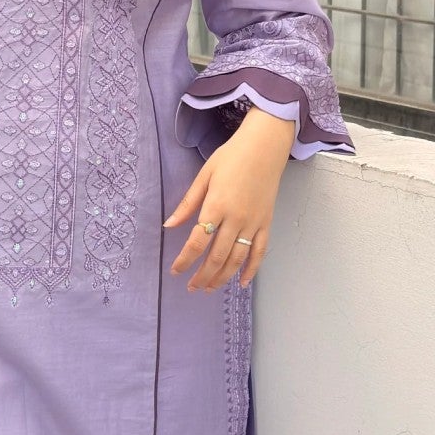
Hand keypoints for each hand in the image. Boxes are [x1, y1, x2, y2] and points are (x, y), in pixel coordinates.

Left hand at [163, 106, 296, 290]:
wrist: (265, 146)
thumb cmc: (231, 156)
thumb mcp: (204, 175)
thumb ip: (188, 203)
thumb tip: (169, 225)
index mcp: (216, 205)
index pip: (198, 242)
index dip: (185, 260)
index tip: (175, 271)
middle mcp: (236, 218)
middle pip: (217, 256)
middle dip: (202, 275)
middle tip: (191, 287)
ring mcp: (253, 222)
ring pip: (237, 258)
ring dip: (222, 277)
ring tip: (210, 288)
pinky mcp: (266, 222)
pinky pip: (260, 251)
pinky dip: (251, 269)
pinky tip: (241, 282)